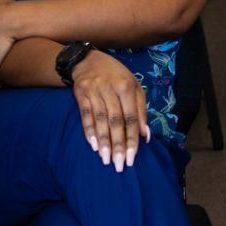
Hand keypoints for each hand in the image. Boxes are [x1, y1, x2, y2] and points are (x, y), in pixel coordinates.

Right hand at [73, 50, 150, 171]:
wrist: (88, 60)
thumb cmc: (116, 75)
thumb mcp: (133, 85)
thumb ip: (140, 109)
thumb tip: (145, 135)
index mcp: (126, 86)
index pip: (131, 117)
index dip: (132, 138)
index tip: (132, 158)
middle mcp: (110, 89)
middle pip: (115, 121)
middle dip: (118, 145)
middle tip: (119, 165)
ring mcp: (94, 91)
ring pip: (100, 121)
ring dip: (103, 142)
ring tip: (106, 159)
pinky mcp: (80, 94)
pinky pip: (85, 116)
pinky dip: (89, 131)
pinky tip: (93, 145)